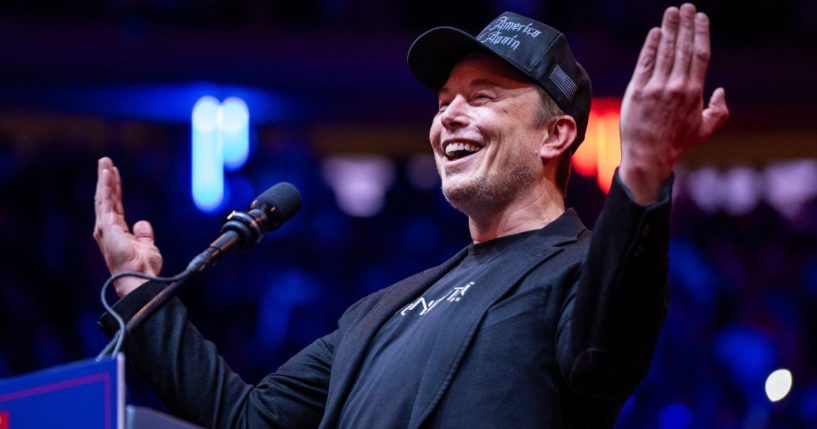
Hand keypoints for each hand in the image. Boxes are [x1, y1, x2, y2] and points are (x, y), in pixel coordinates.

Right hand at [93, 157, 162, 296]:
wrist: (139, 279)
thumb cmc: (143, 268)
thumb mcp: (147, 246)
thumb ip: (143, 234)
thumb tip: (142, 223)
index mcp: (117, 232)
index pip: (115, 205)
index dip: (115, 189)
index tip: (115, 175)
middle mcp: (107, 229)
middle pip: (106, 199)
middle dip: (106, 180)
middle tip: (105, 162)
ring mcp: (105, 228)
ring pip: (104, 198)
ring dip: (104, 179)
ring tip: (105, 163)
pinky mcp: (106, 227)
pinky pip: (106, 202)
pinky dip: (106, 187)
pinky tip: (107, 174)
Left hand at [619, 3, 729, 203]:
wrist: (648, 155)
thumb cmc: (676, 143)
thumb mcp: (704, 129)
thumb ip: (718, 110)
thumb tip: (721, 91)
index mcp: (694, 92)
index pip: (700, 55)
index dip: (701, 34)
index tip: (701, 18)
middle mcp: (677, 86)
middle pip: (684, 48)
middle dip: (686, 25)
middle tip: (687, 6)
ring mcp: (656, 87)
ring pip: (666, 51)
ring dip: (670, 29)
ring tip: (672, 12)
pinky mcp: (638, 90)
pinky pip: (646, 63)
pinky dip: (651, 46)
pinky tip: (656, 32)